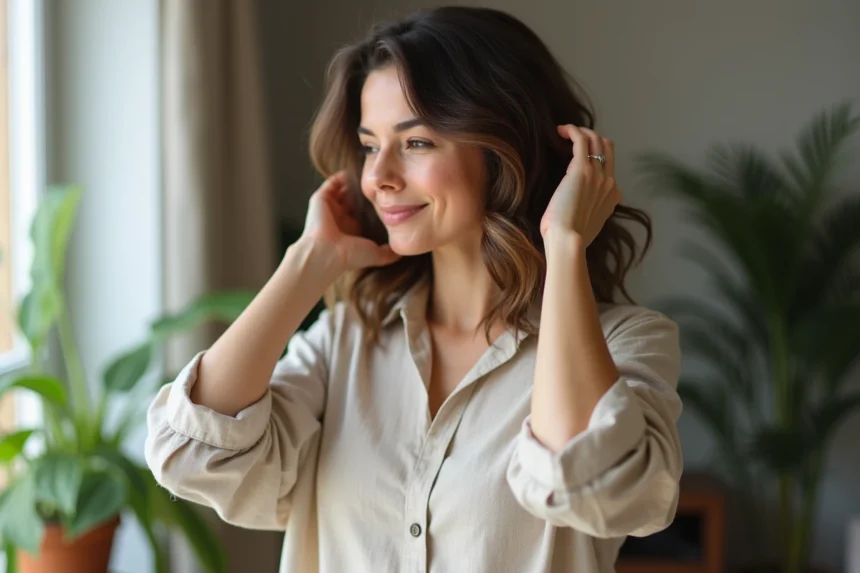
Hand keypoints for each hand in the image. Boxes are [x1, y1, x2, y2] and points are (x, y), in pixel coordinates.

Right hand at [300, 171, 400, 270]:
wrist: (326, 253)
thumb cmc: (349, 256)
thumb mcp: (375, 255)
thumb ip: (389, 253)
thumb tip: (402, 252)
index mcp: (350, 228)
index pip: (361, 210)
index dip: (373, 202)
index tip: (387, 194)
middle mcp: (340, 217)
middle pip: (352, 197)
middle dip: (363, 189)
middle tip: (378, 180)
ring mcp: (329, 207)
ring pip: (342, 189)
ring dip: (353, 181)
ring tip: (367, 172)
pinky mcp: (320, 199)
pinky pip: (331, 183)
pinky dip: (341, 176)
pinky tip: (354, 171)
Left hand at [540, 125, 621, 245]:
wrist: (568, 242)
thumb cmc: (570, 239)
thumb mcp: (586, 227)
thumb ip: (591, 215)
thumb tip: (585, 212)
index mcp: (612, 196)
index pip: (610, 168)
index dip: (596, 157)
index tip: (578, 156)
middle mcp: (609, 182)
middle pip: (607, 148)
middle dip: (592, 138)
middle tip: (573, 138)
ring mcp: (598, 175)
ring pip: (596, 140)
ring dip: (581, 132)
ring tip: (565, 132)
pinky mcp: (581, 170)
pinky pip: (581, 140)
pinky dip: (572, 130)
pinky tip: (561, 130)